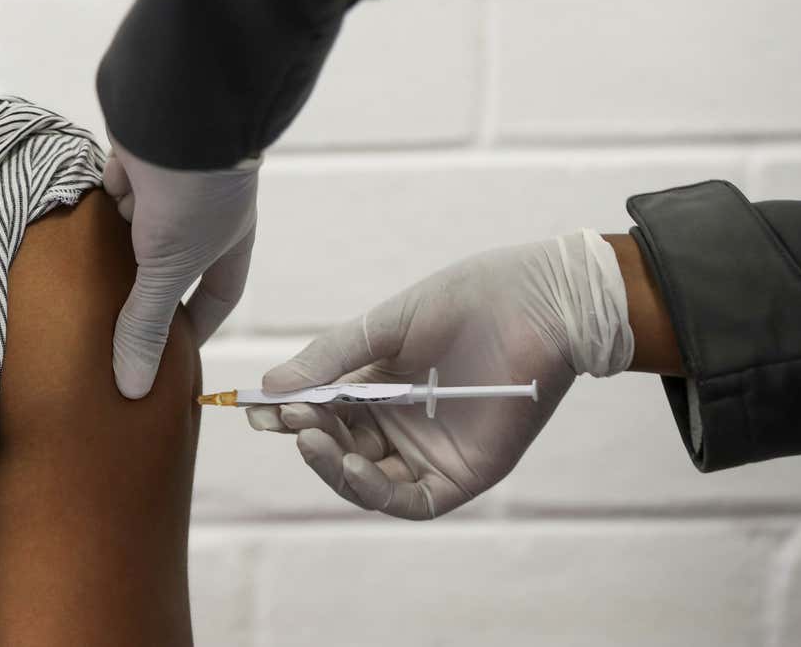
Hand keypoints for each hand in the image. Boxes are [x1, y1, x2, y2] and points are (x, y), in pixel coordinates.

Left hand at [104, 135, 258, 398]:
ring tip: (79, 291)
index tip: (174, 358)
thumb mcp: (168, 268)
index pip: (217, 295)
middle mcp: (201, 214)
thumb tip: (132, 390)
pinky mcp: (132, 157)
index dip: (198, 326)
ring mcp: (166, 184)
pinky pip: (110, 190)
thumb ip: (146, 324)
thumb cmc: (195, 193)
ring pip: (135, 227)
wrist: (176, 109)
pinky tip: (69, 232)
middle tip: (112, 330)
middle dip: (144, 291)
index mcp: (228, 241)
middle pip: (169, 263)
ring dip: (113, 248)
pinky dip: (96, 207)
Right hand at [248, 231, 632, 518]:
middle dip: (307, 435)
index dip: (289, 413)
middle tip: (289, 416)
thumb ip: (331, 358)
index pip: (322, 412)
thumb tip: (270, 389)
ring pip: (367, 481)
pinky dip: (374, 490)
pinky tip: (350, 465)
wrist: (542, 301)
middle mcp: (401, 425)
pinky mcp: (463, 475)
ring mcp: (430, 452)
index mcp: (379, 386)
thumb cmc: (470, 300)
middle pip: (339, 449)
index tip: (258, 409)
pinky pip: (410, 500)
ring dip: (332, 465)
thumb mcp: (385, 326)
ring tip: (310, 435)